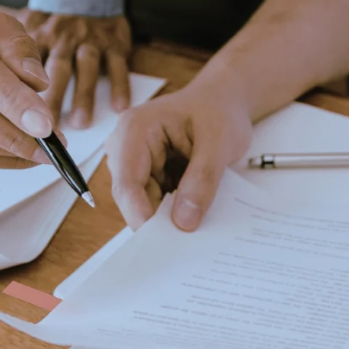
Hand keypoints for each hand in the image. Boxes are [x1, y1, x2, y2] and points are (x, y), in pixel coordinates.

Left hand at [18, 9, 131, 128]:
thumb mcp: (28, 27)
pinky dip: (119, 84)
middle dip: (53, 97)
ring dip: (84, 94)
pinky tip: (119, 107)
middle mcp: (63, 36)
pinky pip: (118, 64)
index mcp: (38, 34)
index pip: (28, 62)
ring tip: (80, 123)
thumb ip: (12, 53)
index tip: (19, 114)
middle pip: (57, 67)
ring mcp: (90, 39)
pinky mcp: (114, 42)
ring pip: (87, 66)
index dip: (24, 87)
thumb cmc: (51, 21)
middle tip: (48, 127)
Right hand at [105, 88, 252, 230]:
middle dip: (155, 221)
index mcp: (134, 130)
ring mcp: (134, 163)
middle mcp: (125, 147)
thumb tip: (184, 222)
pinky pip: (155, 204)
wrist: (223, 102)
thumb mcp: (220, 143)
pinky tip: (193, 217)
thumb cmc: (219, 112)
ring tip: (194, 229)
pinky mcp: (147, 177)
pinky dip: (173, 213)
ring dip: (166, 219)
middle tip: (182, 246)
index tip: (159, 241)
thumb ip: (202, 180)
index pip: (127, 180)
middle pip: (130, 197)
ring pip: (143, 205)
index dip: (139, 213)